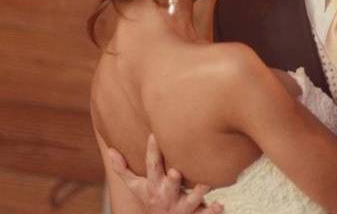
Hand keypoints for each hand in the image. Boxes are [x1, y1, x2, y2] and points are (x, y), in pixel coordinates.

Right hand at [107, 134, 222, 213]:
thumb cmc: (151, 199)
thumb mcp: (136, 187)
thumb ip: (124, 170)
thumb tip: (110, 150)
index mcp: (154, 186)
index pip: (151, 167)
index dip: (151, 152)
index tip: (154, 135)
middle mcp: (167, 196)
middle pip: (170, 187)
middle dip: (172, 181)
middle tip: (176, 172)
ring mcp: (182, 207)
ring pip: (191, 200)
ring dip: (199, 193)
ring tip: (208, 183)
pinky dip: (213, 210)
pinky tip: (220, 205)